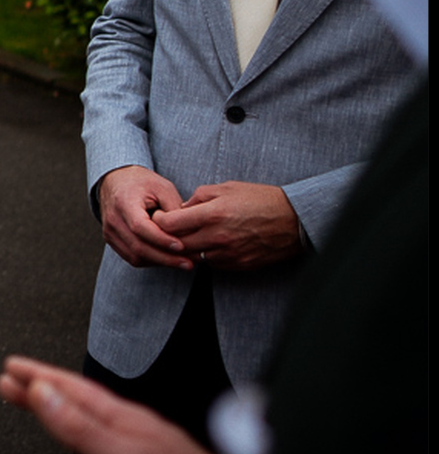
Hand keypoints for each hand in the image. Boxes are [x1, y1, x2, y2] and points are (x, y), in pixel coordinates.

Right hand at [0, 355, 216, 453]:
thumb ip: (81, 426)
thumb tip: (42, 393)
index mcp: (125, 420)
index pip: (72, 389)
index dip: (40, 376)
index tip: (12, 367)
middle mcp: (130, 435)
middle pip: (75, 408)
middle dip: (41, 393)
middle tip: (10, 382)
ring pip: (85, 439)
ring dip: (56, 427)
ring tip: (32, 416)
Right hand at [96, 165, 191, 268]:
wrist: (116, 181)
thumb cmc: (141, 183)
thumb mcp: (163, 188)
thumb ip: (174, 209)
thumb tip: (188, 234)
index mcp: (124, 202)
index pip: (140, 227)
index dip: (161, 239)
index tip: (181, 246)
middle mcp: (113, 219)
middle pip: (138, 247)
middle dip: (165, 258)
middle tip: (189, 263)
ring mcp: (110, 232)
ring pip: (135, 256)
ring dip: (160, 262)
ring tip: (182, 262)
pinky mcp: (112, 240)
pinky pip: (132, 257)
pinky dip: (151, 261)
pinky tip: (167, 259)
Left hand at [152, 182, 301, 270]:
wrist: (295, 221)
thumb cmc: (261, 200)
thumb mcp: (227, 188)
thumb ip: (199, 197)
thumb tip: (181, 209)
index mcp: (212, 214)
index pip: (170, 224)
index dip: (159, 221)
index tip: (159, 217)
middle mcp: (218, 237)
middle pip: (177, 244)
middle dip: (169, 236)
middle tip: (169, 228)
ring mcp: (228, 254)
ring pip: (193, 257)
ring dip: (188, 248)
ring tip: (191, 235)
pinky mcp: (238, 265)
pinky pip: (212, 264)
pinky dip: (207, 255)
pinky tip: (211, 244)